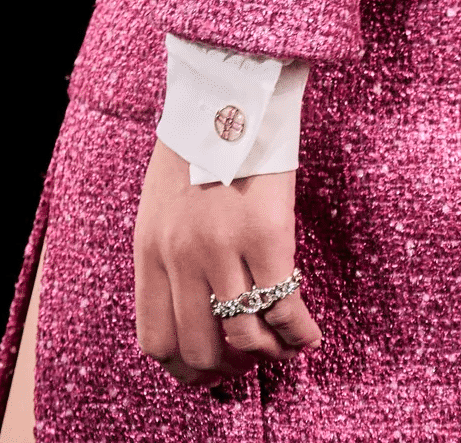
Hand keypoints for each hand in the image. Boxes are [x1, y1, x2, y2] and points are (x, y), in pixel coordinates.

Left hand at [134, 139, 321, 386]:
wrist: (233, 92)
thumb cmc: (202, 143)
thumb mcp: (162, 203)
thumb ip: (169, 253)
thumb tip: (195, 306)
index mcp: (151, 249)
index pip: (157, 340)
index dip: (186, 367)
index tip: (211, 368)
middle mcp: (181, 256)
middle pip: (200, 347)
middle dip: (230, 366)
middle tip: (252, 359)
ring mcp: (222, 247)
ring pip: (244, 334)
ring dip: (267, 353)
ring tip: (282, 346)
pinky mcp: (267, 234)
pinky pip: (284, 305)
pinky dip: (299, 332)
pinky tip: (310, 336)